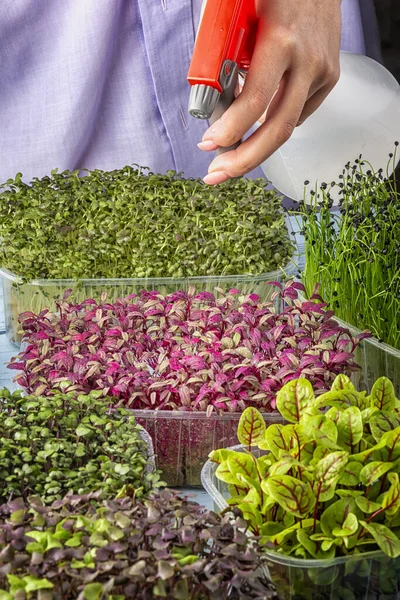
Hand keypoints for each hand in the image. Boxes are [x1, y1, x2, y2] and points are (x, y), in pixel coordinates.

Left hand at [199, 0, 341, 184]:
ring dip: (257, 148)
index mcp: (280, 40)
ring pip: (288, 126)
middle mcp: (307, 60)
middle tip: (217, 173)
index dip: (230, 130)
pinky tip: (258, 125)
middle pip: (278, 129)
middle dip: (244, 159)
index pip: (255, 100)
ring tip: (230, 157)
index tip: (208, 144)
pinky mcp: (330, 76)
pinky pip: (299, 112)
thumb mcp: (237, 16)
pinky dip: (275, 123)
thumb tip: (211, 101)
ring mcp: (323, 71)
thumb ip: (222, 55)